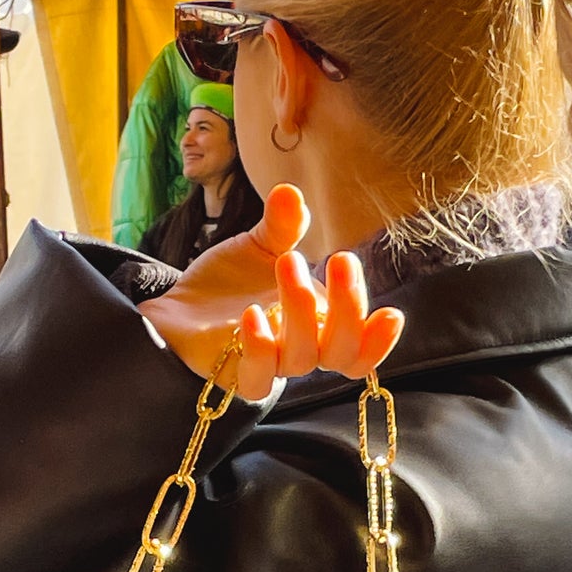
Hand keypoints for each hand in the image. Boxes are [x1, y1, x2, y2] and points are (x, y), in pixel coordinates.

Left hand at [143, 184, 403, 400]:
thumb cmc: (232, 283)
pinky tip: (253, 313)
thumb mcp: (261, 247)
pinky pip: (257, 378)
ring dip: (301, 310)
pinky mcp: (235, 372)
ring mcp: (270, 364)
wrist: (180, 305)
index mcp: (320, 325)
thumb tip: (290, 193)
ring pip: (302, 358)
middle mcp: (301, 349)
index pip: (359, 347)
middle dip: (348, 308)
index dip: (378, 340)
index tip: (391, 313)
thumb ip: (282, 227)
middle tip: (340, 260)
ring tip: (288, 262)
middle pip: (340, 351)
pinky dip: (260, 347)